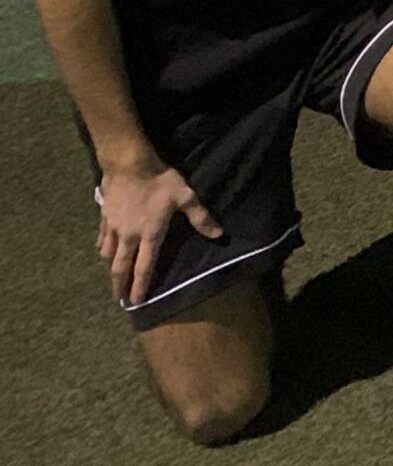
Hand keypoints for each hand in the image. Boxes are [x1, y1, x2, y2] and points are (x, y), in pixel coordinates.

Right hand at [97, 155, 222, 307]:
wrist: (129, 164)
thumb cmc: (160, 181)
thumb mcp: (186, 197)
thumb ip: (200, 218)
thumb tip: (218, 234)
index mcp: (149, 234)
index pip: (144, 267)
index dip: (140, 285)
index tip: (136, 301)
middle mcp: (128, 236)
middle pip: (121, 267)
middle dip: (120, 285)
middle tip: (119, 299)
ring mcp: (113, 227)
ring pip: (108, 255)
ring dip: (110, 269)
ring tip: (112, 280)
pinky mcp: (104, 217)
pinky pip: (102, 239)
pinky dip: (102, 249)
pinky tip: (103, 253)